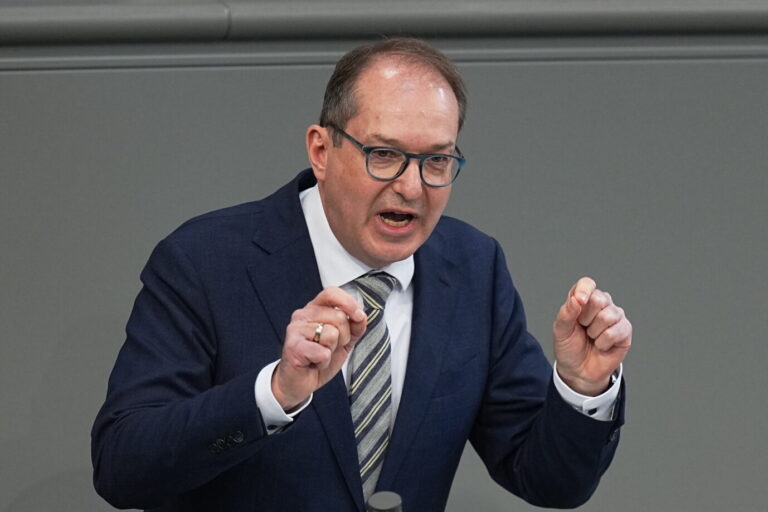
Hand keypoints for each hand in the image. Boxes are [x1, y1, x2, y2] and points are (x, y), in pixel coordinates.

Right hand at [272, 287, 366, 410]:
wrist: (298, 382)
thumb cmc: (319, 358)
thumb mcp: (343, 341)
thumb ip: (354, 326)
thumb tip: (361, 316)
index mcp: (314, 309)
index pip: (332, 293)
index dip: (348, 302)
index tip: (358, 315)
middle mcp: (302, 315)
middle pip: (339, 317)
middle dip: (343, 337)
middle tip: (329, 348)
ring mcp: (295, 330)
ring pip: (332, 334)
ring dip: (332, 351)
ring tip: (320, 355)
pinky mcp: (293, 347)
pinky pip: (323, 352)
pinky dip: (324, 362)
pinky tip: (314, 363)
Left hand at [553, 277, 631, 395]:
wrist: (579, 371)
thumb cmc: (569, 348)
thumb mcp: (560, 331)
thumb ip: (566, 313)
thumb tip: (577, 299)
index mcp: (583, 300)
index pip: (587, 283)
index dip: (584, 290)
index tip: (579, 302)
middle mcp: (601, 304)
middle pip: (599, 298)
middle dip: (586, 318)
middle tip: (583, 328)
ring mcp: (615, 316)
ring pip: (608, 316)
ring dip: (595, 332)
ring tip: (592, 338)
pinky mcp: (625, 330)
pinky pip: (616, 331)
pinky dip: (604, 342)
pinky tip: (601, 345)